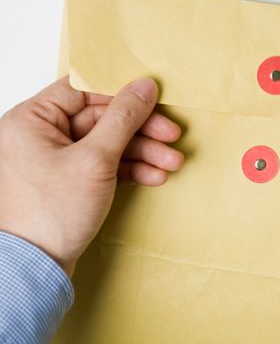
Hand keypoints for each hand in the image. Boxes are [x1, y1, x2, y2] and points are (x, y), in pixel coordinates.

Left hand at [0, 77, 182, 276]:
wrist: (37, 268)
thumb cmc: (53, 213)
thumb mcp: (96, 159)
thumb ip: (124, 118)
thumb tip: (145, 86)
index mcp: (32, 120)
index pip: (83, 91)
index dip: (121, 95)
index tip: (153, 100)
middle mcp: (41, 136)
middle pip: (102, 119)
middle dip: (142, 131)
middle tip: (172, 136)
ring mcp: (57, 160)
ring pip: (109, 144)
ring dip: (143, 153)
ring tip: (172, 163)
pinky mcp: (72, 182)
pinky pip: (106, 165)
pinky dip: (131, 169)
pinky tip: (154, 175)